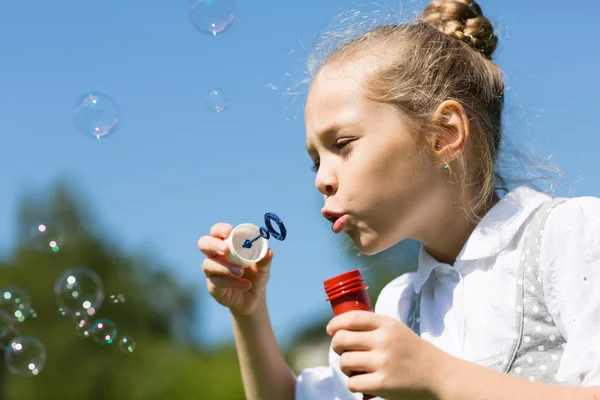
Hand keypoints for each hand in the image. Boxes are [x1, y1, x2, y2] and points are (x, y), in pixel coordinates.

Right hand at [198, 222, 273, 315]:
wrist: (253, 298)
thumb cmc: (255, 275)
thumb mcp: (263, 267)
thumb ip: (264, 259)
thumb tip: (268, 251)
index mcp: (226, 244)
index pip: (216, 231)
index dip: (219, 229)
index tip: (228, 231)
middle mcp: (215, 255)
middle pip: (204, 243)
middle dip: (213, 244)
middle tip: (226, 249)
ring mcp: (212, 271)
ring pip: (208, 264)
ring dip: (225, 267)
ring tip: (241, 272)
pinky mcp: (212, 286)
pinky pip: (217, 282)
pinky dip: (232, 282)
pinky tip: (246, 285)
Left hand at [327, 311, 446, 399]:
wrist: (439, 376)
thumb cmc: (414, 353)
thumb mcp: (397, 330)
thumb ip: (374, 327)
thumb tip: (340, 328)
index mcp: (387, 324)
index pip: (352, 318)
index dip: (336, 324)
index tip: (331, 330)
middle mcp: (384, 340)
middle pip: (342, 339)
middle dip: (337, 347)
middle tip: (343, 352)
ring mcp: (383, 362)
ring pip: (345, 362)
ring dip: (346, 367)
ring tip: (357, 370)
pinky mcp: (383, 384)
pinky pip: (353, 383)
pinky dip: (355, 385)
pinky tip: (364, 383)